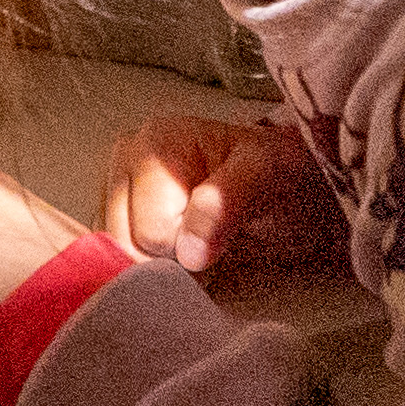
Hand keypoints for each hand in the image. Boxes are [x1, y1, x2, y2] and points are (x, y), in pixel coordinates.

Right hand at [103, 112, 337, 276]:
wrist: (287, 184)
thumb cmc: (279, 177)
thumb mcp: (268, 178)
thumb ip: (228, 200)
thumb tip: (189, 248)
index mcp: (156, 141)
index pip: (152, 230)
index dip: (188, 249)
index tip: (222, 239)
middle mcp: (126, 158)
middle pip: (128, 244)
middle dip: (170, 258)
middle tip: (212, 241)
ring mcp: (118, 185)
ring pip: (119, 255)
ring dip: (161, 264)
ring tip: (198, 242)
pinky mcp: (118, 212)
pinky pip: (118, 256)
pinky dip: (150, 264)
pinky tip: (180, 248)